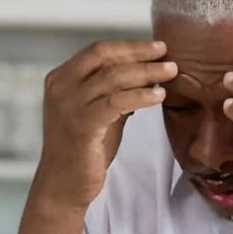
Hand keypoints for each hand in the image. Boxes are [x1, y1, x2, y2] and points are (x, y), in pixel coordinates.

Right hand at [33, 40, 176, 210]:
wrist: (63, 186)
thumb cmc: (82, 152)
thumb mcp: (99, 114)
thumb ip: (115, 93)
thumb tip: (147, 76)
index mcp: (61, 79)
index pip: (98, 51)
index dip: (129, 47)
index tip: (156, 48)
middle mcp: (61, 87)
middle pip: (105, 57)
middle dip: (139, 53)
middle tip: (167, 56)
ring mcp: (69, 105)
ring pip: (113, 77)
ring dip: (146, 73)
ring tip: (170, 73)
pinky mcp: (82, 125)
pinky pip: (116, 102)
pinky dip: (140, 96)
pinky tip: (158, 96)